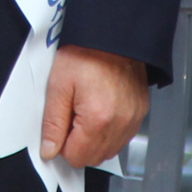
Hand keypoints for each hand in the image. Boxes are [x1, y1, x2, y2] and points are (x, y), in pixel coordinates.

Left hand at [39, 45, 148, 167]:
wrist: (112, 34)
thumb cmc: (85, 53)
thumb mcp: (58, 86)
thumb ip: (53, 123)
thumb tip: (50, 150)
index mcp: (98, 119)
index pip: (77, 157)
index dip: (63, 144)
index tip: (61, 124)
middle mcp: (121, 124)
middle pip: (94, 157)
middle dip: (79, 143)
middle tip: (72, 115)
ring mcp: (134, 119)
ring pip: (110, 150)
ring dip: (95, 139)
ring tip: (86, 109)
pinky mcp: (141, 112)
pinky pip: (123, 136)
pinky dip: (109, 131)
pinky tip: (101, 109)